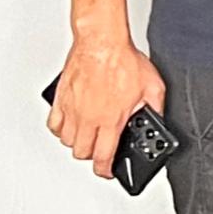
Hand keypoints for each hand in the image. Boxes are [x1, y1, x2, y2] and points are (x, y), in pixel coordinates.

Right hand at [48, 31, 164, 178]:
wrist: (102, 42)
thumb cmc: (124, 60)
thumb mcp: (154, 88)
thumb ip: (156, 109)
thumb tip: (159, 120)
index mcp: (111, 119)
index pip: (103, 157)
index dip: (105, 170)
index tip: (109, 171)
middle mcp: (89, 117)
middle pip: (82, 153)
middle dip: (93, 156)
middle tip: (101, 150)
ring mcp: (72, 108)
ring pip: (67, 141)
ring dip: (78, 143)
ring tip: (90, 137)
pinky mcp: (61, 98)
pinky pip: (53, 124)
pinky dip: (60, 129)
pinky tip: (71, 125)